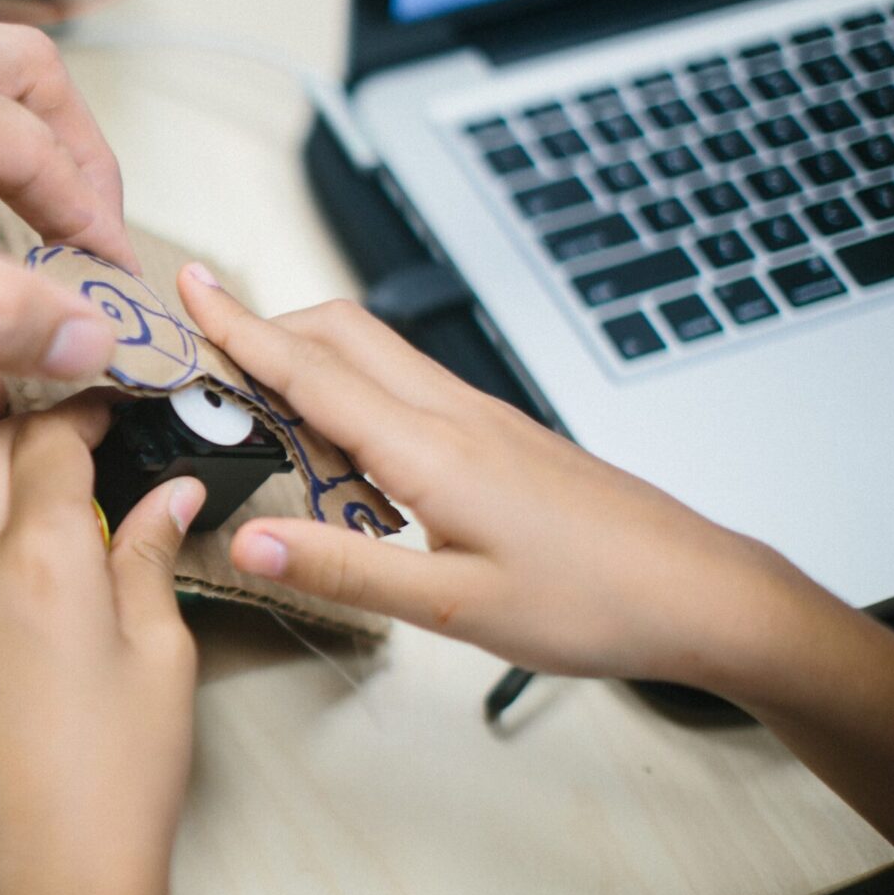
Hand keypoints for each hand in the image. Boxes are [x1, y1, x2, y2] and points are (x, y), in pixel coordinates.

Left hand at [0, 377, 205, 894]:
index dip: (80, 409)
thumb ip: (149, 559)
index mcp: (49, 561)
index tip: (105, 401)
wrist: (55, 878)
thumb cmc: (120, 778)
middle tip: (45, 395)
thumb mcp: (161, 655)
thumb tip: (168, 496)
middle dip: (16, 406)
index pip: (52, 445)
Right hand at [176, 264, 832, 698]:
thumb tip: (247, 543)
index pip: (311, 371)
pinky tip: (350, 454)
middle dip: (269, 328)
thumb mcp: (452, 606)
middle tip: (209, 353)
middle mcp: (454, 415)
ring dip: (312, 361)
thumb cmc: (593, 604)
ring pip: (378, 357)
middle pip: (343, 334)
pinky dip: (357, 396)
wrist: (700, 593)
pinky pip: (411, 390)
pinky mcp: (503, 436)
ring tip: (263, 408)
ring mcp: (483, 419)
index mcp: (430, 451)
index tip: (193, 288)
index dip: (242, 329)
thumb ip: (344, 569)